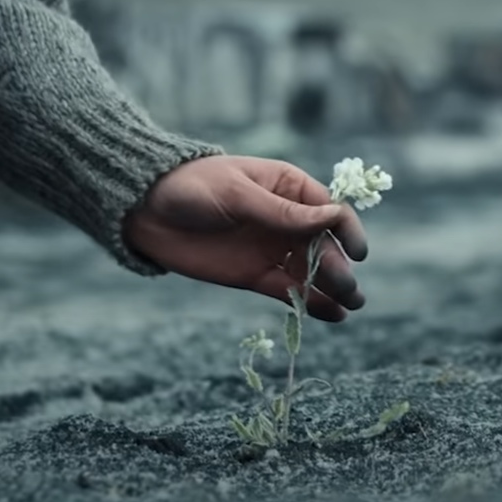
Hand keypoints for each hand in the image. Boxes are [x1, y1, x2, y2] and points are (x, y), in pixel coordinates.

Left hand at [122, 156, 369, 321]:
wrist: (144, 210)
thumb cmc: (192, 187)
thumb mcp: (237, 194)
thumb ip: (282, 213)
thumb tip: (333, 218)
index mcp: (289, 188)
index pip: (330, 210)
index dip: (346, 230)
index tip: (356, 252)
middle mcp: (287, 220)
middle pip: (324, 245)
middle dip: (339, 267)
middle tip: (348, 289)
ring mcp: (272, 249)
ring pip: (311, 271)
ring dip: (332, 288)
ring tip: (350, 306)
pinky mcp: (254, 275)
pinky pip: (288, 290)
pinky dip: (309, 302)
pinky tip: (330, 314)